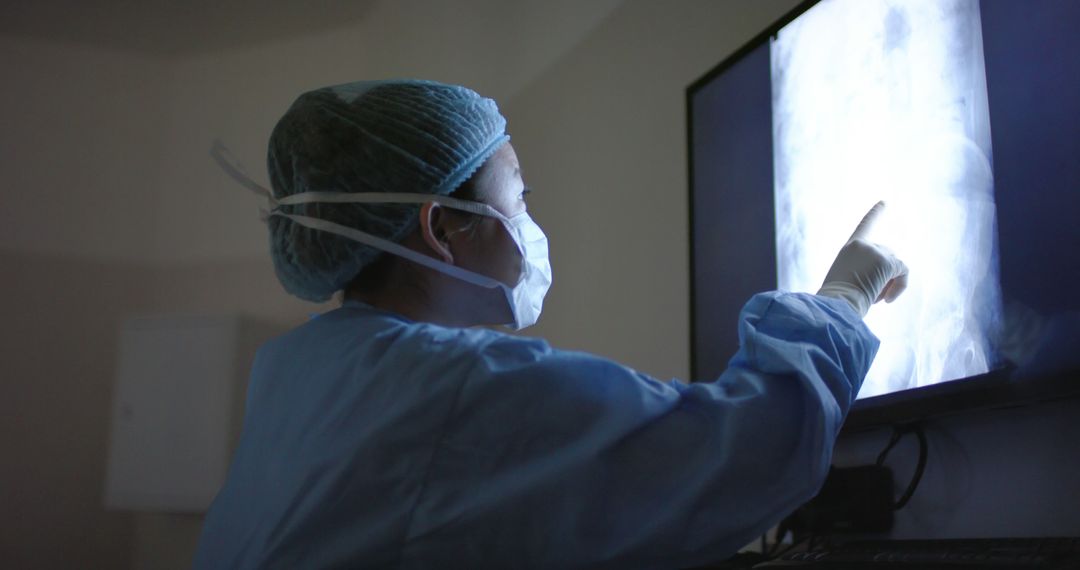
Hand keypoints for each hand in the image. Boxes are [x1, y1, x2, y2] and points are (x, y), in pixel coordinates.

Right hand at [817, 201, 908, 317]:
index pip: (865, 226)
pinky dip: (900, 286)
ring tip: (876, 299)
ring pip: (895, 266)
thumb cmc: (838, 300)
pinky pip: (903, 272)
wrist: (836, 303)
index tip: (884, 202)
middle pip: (886, 257)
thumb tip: (890, 273)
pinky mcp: (887, 262)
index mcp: (849, 248)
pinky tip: (887, 301)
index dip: (875, 214)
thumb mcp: (847, 279)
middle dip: (884, 277)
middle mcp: (862, 245)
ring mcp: (875, 251)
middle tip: (874, 297)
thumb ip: (866, 270)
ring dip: (890, 284)